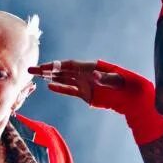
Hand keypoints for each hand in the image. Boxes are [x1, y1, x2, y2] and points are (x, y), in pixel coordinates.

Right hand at [28, 60, 152, 116]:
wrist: (131, 97)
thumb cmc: (126, 84)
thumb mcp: (117, 80)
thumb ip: (105, 77)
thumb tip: (95, 75)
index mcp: (90, 67)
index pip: (69, 65)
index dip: (56, 65)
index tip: (44, 67)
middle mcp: (84, 74)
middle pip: (62, 70)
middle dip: (46, 70)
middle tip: (31, 69)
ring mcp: (84, 83)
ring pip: (63, 79)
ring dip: (49, 77)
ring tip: (35, 76)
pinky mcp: (85, 94)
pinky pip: (69, 90)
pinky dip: (60, 88)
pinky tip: (49, 85)